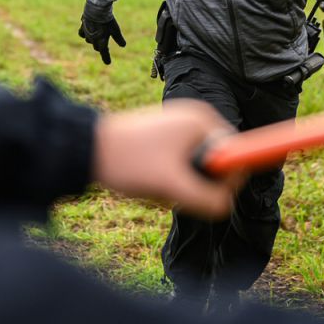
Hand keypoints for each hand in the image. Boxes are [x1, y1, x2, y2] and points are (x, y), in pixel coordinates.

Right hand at [79, 8, 125, 64]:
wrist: (96, 10)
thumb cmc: (107, 21)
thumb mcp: (115, 29)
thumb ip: (119, 38)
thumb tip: (123, 45)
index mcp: (101, 42)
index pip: (104, 53)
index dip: (106, 58)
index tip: (108, 63)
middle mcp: (93, 40)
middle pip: (96, 47)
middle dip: (100, 47)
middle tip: (103, 47)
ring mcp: (86, 34)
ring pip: (89, 41)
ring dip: (93, 40)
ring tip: (97, 36)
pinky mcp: (82, 27)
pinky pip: (82, 33)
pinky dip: (84, 34)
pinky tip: (87, 30)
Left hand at [92, 100, 243, 218]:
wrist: (86, 149)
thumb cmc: (128, 161)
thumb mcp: (171, 185)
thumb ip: (207, 199)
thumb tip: (228, 205)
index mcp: (202, 120)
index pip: (237, 154)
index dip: (225, 180)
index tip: (199, 193)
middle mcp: (195, 118)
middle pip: (217, 163)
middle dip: (197, 184)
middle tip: (171, 190)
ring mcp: (180, 126)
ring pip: (197, 168)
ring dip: (182, 185)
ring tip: (155, 185)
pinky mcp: (167, 136)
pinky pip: (182, 166)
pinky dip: (170, 179)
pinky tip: (149, 181)